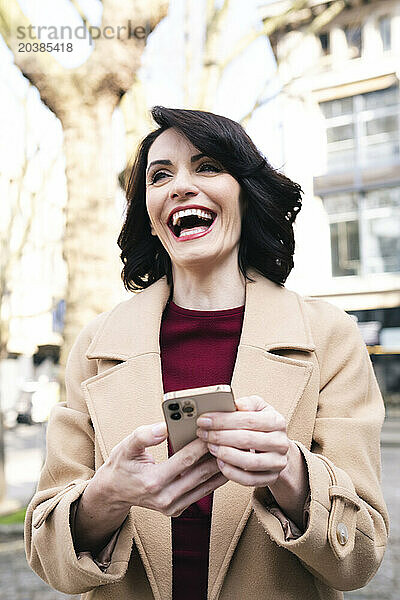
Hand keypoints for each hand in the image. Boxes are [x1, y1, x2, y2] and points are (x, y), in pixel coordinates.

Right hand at [96, 422, 227, 516]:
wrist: (113, 492)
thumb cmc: (121, 466)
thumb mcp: (125, 447)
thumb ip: (143, 436)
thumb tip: (164, 427)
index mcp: (152, 482)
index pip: (186, 460)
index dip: (202, 444)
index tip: (215, 430)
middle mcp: (165, 498)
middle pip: (200, 473)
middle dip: (217, 455)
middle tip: (231, 439)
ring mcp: (173, 507)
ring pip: (206, 486)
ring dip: (221, 468)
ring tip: (234, 450)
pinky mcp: (178, 510)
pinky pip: (202, 493)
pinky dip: (214, 478)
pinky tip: (223, 464)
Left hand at [196, 395, 289, 486]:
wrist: (275, 447)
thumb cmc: (261, 424)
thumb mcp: (257, 408)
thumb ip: (246, 403)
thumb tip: (234, 404)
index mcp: (277, 421)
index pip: (248, 419)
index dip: (223, 420)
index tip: (204, 420)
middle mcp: (280, 442)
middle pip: (247, 440)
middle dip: (220, 436)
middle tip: (203, 433)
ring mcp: (277, 462)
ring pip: (249, 462)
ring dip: (225, 454)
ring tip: (210, 446)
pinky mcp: (270, 478)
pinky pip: (249, 479)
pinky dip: (231, 472)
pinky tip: (219, 462)